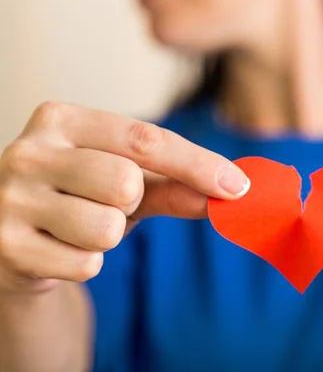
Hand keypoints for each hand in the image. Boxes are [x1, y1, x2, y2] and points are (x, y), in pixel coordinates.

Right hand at [0, 102, 248, 292]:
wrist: (15, 240)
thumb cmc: (79, 198)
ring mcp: (10, 200)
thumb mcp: (129, 181)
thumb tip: (231, 192)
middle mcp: (28, 152)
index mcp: (61, 119)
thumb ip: (177, 183)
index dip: (197, 165)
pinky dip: (86, 263)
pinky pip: (85, 264)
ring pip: (106, 228)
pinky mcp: (6, 247)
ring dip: (108, 235)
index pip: (145, 139)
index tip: (238, 187)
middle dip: (132, 201)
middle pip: (125, 181)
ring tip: (80, 226)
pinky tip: (60, 249)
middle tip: (108, 203)